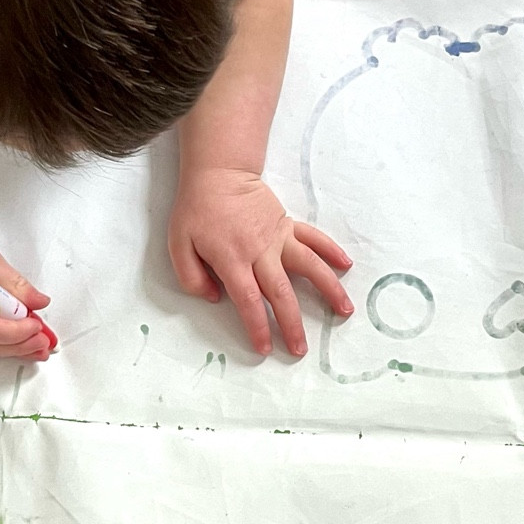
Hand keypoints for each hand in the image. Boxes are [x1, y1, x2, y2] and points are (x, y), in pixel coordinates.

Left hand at [169, 167, 352, 357]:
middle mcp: (260, 251)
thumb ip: (191, 277)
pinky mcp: (287, 225)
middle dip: (292, 324)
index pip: (249, 301)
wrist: (218, 173)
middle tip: (301, 349)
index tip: (265, 348)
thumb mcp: (178, 244)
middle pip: (281, 293)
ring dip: (328, 290)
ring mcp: (278, 237)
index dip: (258, 327)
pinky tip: (346, 265)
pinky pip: (313, 238)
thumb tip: (214, 298)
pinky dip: (331, 251)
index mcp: (232, 260)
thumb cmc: (197, 210)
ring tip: (344, 311)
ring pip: (308, 266)